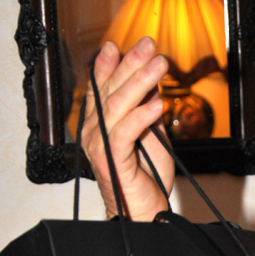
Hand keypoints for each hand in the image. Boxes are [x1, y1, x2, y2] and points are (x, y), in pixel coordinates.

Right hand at [81, 37, 174, 220]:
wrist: (143, 211)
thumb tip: (152, 84)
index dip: (108, 64)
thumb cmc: (145, 177)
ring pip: (118, 105)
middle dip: (131, 64)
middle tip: (150, 45)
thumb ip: (147, 110)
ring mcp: (101, 145)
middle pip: (111, 89)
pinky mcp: (113, 160)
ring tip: (159, 66)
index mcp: (101, 123)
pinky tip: (157, 105)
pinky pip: (125, 132)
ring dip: (140, 82)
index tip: (120, 44)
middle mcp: (95, 131)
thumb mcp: (150, 135)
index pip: (101, 86)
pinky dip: (142, 116)